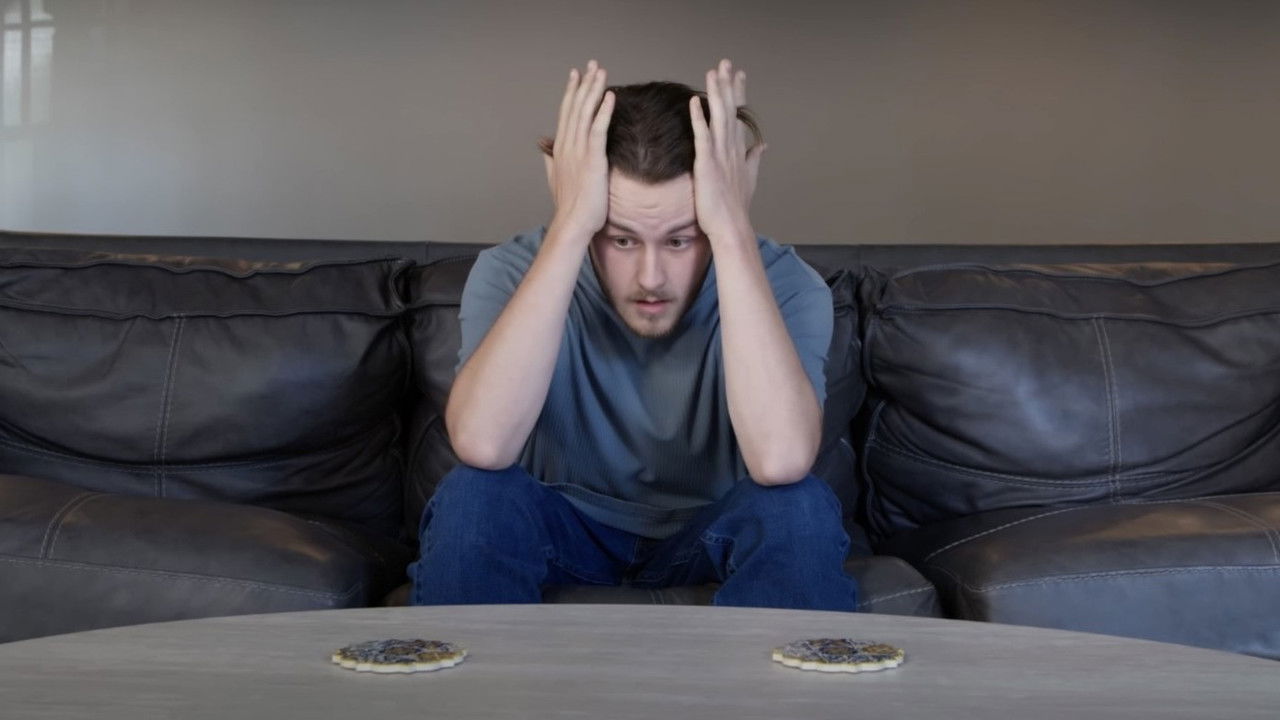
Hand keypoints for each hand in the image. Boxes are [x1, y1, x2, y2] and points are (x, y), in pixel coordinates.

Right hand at [544, 60, 614, 237]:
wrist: (572, 223)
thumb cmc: (568, 207)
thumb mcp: (555, 180)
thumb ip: (550, 162)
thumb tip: (544, 152)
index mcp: (560, 149)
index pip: (566, 114)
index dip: (571, 93)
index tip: (576, 75)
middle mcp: (567, 146)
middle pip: (575, 107)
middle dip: (583, 84)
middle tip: (591, 64)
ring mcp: (578, 152)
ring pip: (585, 113)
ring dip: (594, 90)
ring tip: (601, 72)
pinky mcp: (592, 160)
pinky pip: (598, 129)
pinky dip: (603, 111)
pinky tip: (609, 96)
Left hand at [689, 59, 765, 243]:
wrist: (732, 227)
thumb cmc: (736, 207)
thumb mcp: (749, 179)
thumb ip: (754, 159)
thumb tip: (762, 145)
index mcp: (738, 150)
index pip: (738, 115)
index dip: (739, 94)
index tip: (739, 75)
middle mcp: (731, 149)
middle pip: (730, 110)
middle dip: (728, 85)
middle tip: (726, 63)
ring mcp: (720, 155)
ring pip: (719, 117)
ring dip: (716, 94)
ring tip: (713, 72)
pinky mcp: (707, 164)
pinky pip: (702, 136)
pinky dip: (699, 118)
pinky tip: (695, 102)